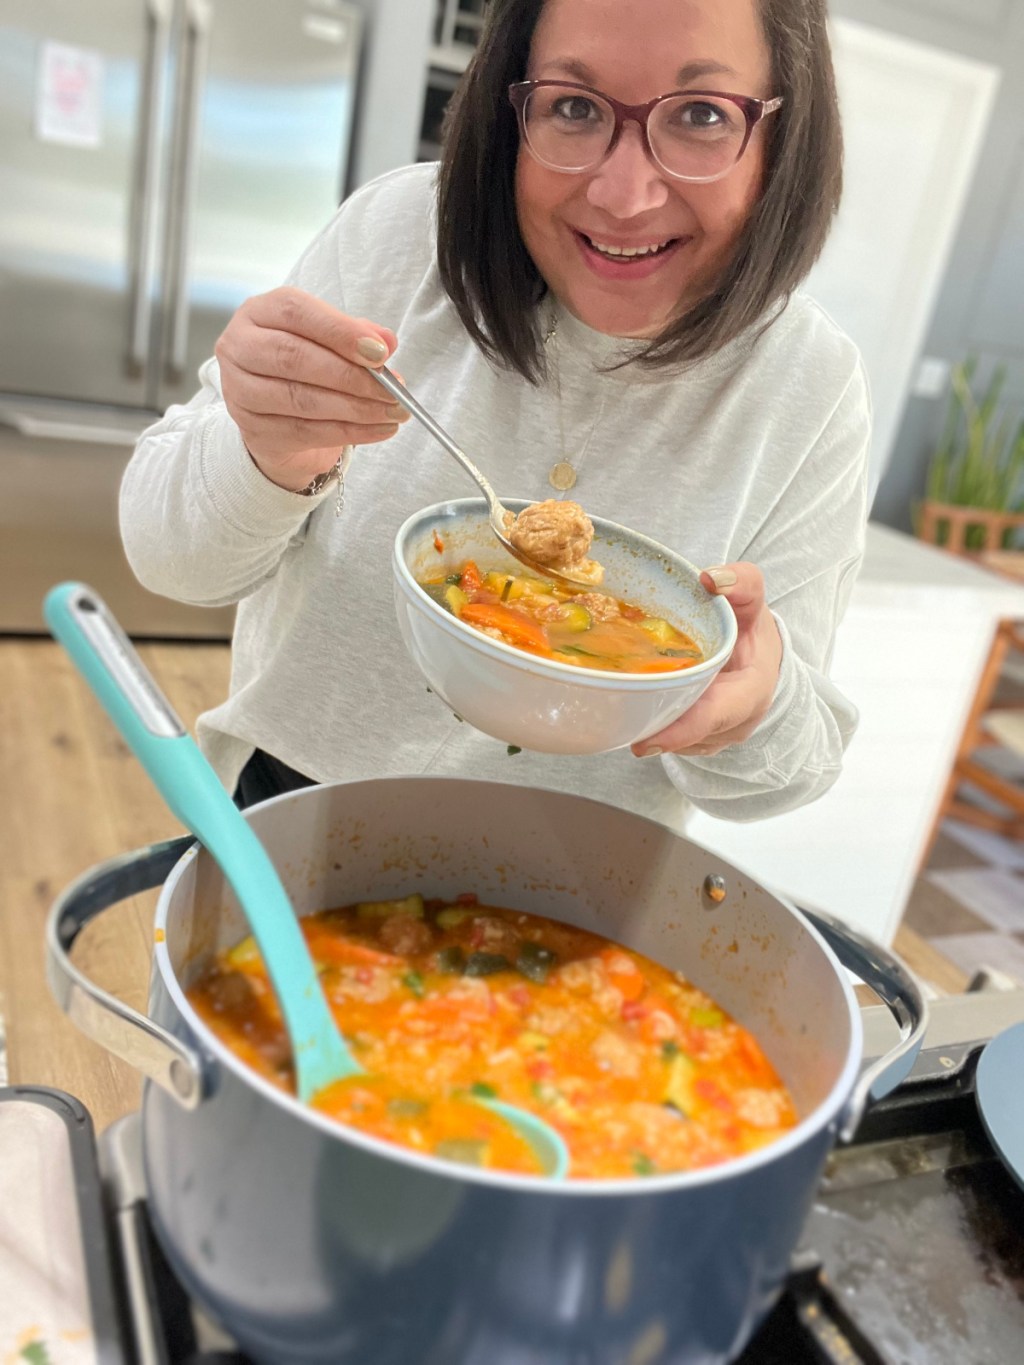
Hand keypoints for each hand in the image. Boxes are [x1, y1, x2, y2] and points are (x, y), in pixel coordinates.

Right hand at [214, 287, 409, 492]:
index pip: (295, 312)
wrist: (278, 414)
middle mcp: (239, 348)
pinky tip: (378, 429)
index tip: (380, 352)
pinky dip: (349, 432)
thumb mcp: (329, 340)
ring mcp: (240, 392)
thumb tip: (386, 341)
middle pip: (295, 358)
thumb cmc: (305, 364)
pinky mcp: (254, 430)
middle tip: (392, 389)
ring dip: (355, 408)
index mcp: (258, 312)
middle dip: (351, 376)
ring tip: (392, 411)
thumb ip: (356, 334)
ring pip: (301, 400)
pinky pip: (306, 433)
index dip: (340, 332)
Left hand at [631, 563, 782, 757]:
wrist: (759, 657)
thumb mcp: (752, 601)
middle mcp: (735, 725)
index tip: (645, 741)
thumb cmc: (752, 629)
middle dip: (651, 730)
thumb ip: (741, 583)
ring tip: (615, 706)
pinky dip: (651, 722)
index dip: (682, 730)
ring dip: (648, 726)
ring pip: (675, 740)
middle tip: (611, 722)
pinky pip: (671, 736)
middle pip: (687, 734)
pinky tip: (628, 705)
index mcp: (751, 693)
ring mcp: (716, 738)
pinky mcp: (698, 740)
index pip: (717, 717)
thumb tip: (710, 577)